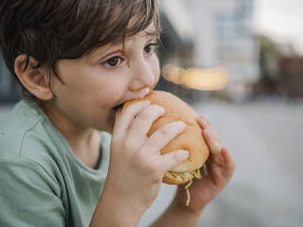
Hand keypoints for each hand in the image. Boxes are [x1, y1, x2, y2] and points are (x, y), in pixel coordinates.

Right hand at [103, 100, 188, 221]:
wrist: (121, 201)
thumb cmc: (122, 175)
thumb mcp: (118, 152)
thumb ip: (126, 137)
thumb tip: (139, 119)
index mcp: (117, 139)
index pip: (128, 112)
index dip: (140, 103)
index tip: (149, 102)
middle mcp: (128, 144)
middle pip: (147, 116)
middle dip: (159, 110)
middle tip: (166, 111)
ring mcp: (142, 155)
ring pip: (165, 132)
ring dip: (177, 127)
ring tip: (182, 126)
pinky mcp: (154, 168)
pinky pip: (175, 154)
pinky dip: (183, 153)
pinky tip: (185, 153)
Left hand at [174, 115, 234, 211]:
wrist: (185, 202)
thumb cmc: (181, 180)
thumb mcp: (178, 161)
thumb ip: (177, 148)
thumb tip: (160, 129)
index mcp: (203, 152)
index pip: (204, 136)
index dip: (202, 125)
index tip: (195, 116)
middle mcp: (213, 157)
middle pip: (213, 140)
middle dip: (208, 129)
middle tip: (201, 120)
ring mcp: (220, 168)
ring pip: (219, 151)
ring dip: (214, 140)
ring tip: (207, 132)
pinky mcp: (223, 179)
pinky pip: (229, 167)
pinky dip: (228, 158)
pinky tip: (224, 149)